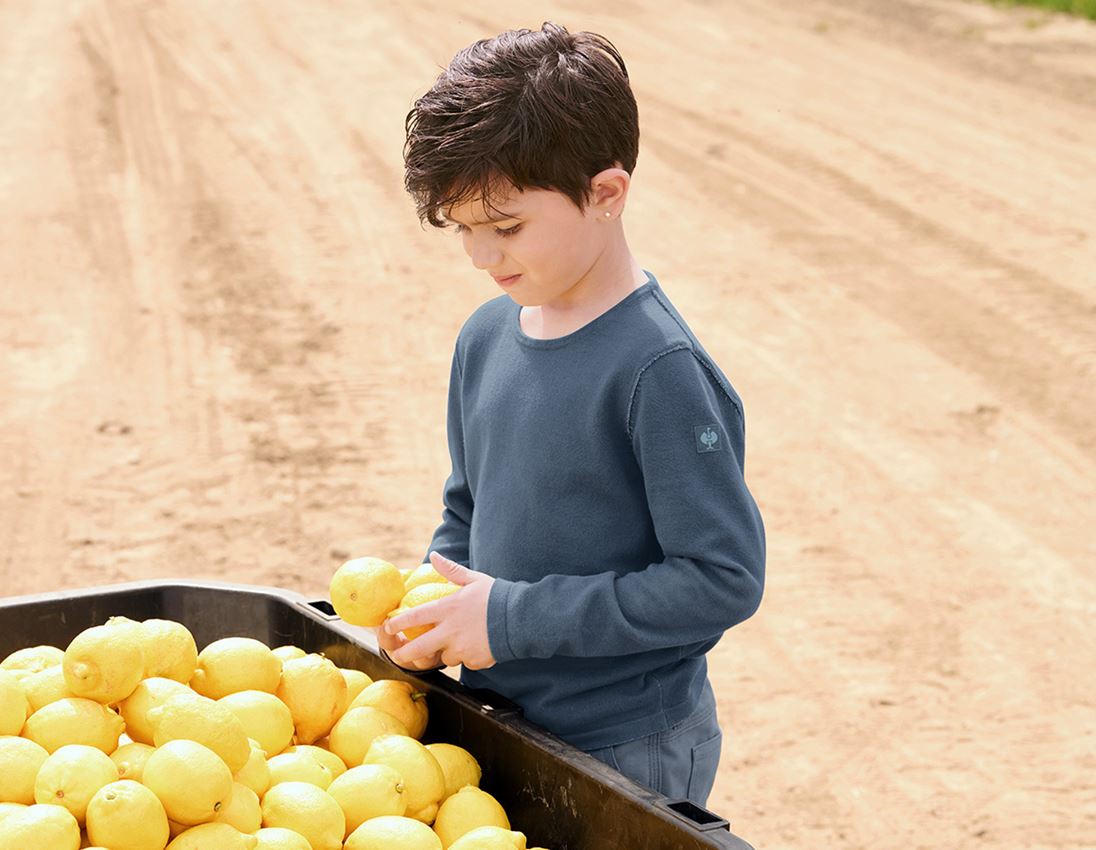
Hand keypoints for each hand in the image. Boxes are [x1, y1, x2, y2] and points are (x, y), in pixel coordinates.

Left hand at [384, 551, 496, 670]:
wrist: (522, 618)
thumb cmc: (497, 595)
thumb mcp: (473, 579)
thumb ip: (451, 570)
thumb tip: (434, 555)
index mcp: (448, 608)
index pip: (414, 617)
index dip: (397, 623)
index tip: (387, 626)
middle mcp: (451, 630)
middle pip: (419, 648)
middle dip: (404, 654)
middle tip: (398, 656)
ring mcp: (462, 648)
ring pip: (444, 657)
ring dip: (446, 652)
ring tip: (459, 642)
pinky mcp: (474, 661)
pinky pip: (465, 663)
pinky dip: (467, 657)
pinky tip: (478, 646)